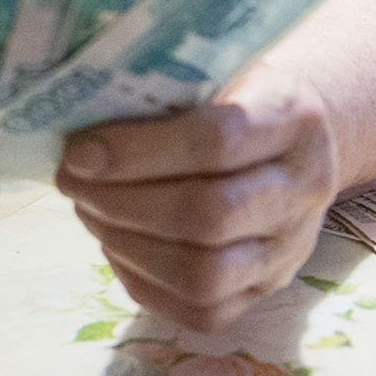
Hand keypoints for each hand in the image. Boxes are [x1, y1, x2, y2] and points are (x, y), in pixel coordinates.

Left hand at [54, 61, 338, 333]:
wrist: (303, 136)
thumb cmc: (239, 90)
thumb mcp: (218, 64)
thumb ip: (164, 84)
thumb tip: (78, 113)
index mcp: (292, 118)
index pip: (216, 142)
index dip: (137, 152)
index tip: (79, 150)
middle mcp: (302, 189)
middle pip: (207, 216)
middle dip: (121, 203)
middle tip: (72, 181)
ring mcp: (290, 249)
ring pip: (203, 274)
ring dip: (126, 245)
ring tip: (87, 208)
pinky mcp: (268, 290)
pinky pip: (202, 311)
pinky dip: (143, 281)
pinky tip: (115, 242)